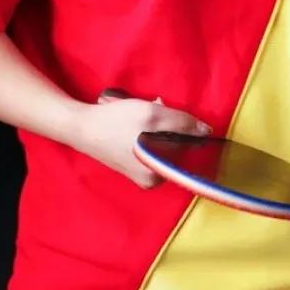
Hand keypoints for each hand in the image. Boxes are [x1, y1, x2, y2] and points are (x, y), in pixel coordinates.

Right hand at [71, 93, 211, 188]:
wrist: (82, 126)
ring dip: (161, 125)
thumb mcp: (152, 115)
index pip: (188, 152)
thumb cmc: (116, 122)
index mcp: (157, 175)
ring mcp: (142, 173)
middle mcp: (152, 180)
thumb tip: (207, 131)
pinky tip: (140, 118)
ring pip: (165, 144)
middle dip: (171, 126)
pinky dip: (151, 130)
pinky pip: (154, 145)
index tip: (177, 118)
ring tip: (148, 111)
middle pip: (176, 147)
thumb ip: (182, 123)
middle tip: (157, 109)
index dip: (187, 131)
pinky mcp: (135, 164)